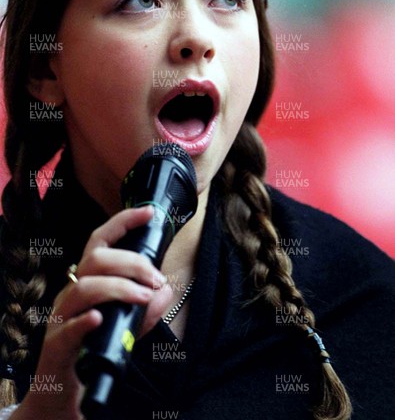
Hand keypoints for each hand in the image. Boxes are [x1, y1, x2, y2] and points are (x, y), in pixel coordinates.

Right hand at [14, 206, 172, 419]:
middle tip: (156, 279)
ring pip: (84, 287)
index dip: (123, 221)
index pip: (101, 241)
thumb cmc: (96, 343)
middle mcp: (73, 290)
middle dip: (131, 262)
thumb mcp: (127, 323)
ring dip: (119, 288)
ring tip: (144, 298)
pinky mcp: (57, 344)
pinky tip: (99, 318)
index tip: (149, 212)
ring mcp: (63, 315)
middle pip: (95, 259)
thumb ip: (148, 307)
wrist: (64, 383)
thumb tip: (166, 290)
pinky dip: (84, 321)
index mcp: (89, 278)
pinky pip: (67, 327)